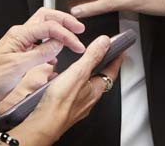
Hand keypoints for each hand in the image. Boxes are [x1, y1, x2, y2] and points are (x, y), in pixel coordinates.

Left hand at [0, 7, 83, 104]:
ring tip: (71, 38)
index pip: (49, 27)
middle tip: (79, 29)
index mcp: (19, 34)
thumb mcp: (18, 65)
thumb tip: (59, 43)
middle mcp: (20, 35)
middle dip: (64, 21)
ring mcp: (21, 43)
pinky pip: (40, 43)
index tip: (78, 44)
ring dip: (59, 32)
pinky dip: (52, 46)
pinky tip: (56, 56)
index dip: (66, 34)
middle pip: (47, 18)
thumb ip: (41, 53)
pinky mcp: (22, 54)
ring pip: (44, 29)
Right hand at [9, 35, 124, 145]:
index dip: (116, 59)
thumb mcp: (79, 72)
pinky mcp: (65, 108)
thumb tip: (105, 42)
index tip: (120, 51)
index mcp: (96, 89)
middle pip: (99, 79)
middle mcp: (89, 98)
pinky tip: (61, 82)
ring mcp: (78, 104)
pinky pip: (71, 92)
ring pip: (85, 86)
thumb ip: (92, 56)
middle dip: (100, 67)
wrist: (44, 123)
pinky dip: (69, 84)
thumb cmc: (60, 102)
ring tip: (80, 66)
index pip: (111, 71)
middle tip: (102, 57)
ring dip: (83, 75)